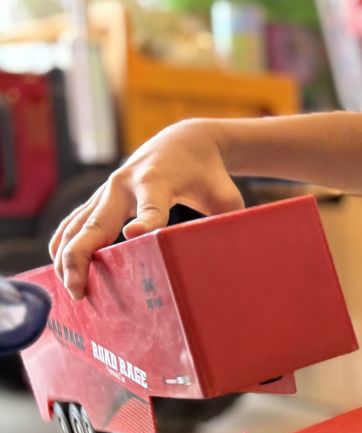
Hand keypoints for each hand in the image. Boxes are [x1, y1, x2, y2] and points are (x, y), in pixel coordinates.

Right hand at [49, 120, 243, 298]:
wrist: (185, 141)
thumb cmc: (209, 176)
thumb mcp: (225, 198)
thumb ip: (227, 226)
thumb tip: (231, 263)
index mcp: (159, 182)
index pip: (151, 206)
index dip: (145, 221)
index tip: (133, 235)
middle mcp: (125, 185)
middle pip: (97, 223)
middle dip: (82, 256)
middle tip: (79, 290)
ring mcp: (108, 190)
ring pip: (77, 226)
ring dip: (67, 258)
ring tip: (72, 290)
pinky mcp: (101, 197)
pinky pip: (74, 222)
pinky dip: (63, 244)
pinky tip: (59, 270)